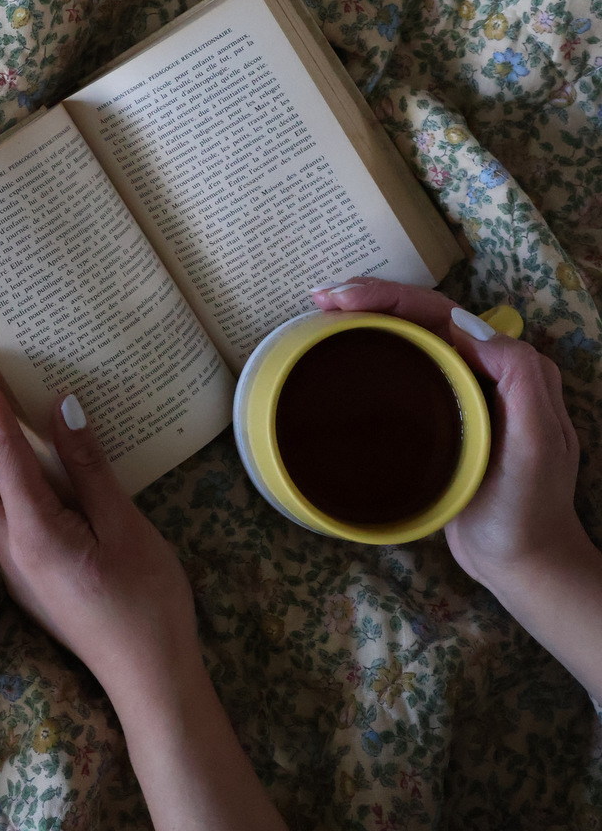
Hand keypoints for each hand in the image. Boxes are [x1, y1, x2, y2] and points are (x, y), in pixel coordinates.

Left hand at [0, 344, 198, 697]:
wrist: (149, 679)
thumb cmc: (146, 601)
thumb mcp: (125, 526)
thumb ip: (88, 466)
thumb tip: (61, 406)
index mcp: (30, 530)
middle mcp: (6, 547)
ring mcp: (12, 564)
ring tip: (4, 409)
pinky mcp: (27, 573)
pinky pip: (1, 512)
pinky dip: (3, 477)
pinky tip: (37, 463)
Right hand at [311, 278, 581, 586]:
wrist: (520, 561)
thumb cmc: (528, 505)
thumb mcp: (539, 441)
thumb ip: (518, 376)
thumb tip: (462, 323)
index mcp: (505, 366)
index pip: (441, 313)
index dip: (390, 297)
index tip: (340, 299)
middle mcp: (482, 370)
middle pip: (421, 318)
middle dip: (371, 299)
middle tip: (319, 299)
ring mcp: (458, 393)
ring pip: (410, 340)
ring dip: (368, 320)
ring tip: (323, 316)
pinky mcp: (437, 417)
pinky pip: (403, 370)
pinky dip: (373, 353)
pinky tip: (345, 356)